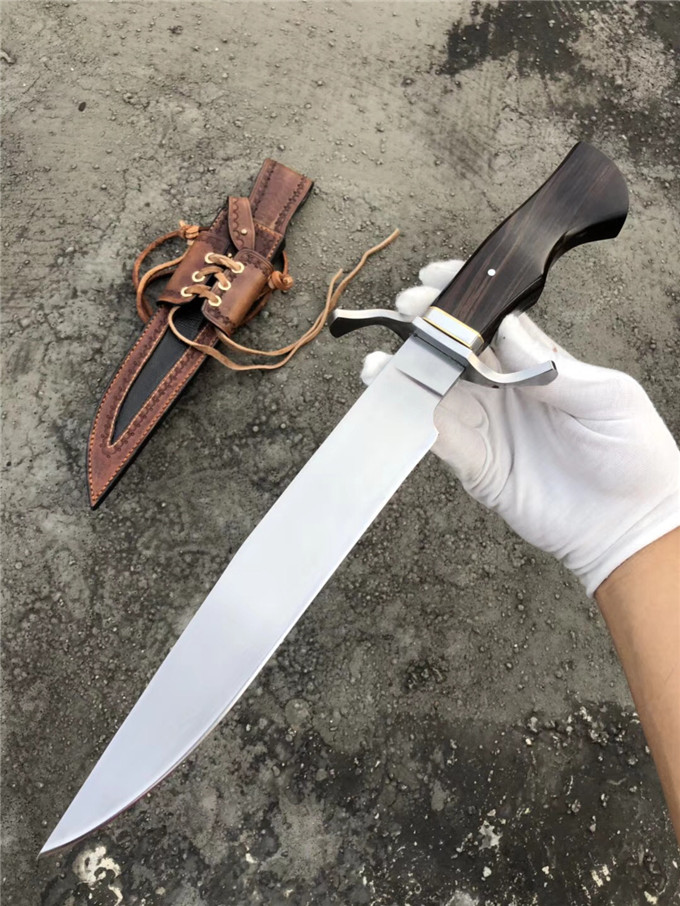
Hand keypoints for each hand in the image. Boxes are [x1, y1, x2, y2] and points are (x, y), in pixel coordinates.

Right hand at [363, 260, 679, 594]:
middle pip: (457, 352)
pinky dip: (415, 420)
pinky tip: (397, 402)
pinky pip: (440, 439)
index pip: (493, 321)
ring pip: (438, 393)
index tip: (437, 278)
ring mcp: (490, 429)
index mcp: (539, 365)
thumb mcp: (606, 397)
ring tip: (382, 361)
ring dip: (410, 374)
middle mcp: (507, 393)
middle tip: (405, 310)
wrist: (630, 524)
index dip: (465, 299)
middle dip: (428, 329)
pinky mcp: (479, 466)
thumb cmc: (633, 455)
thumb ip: (553, 366)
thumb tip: (507, 328)